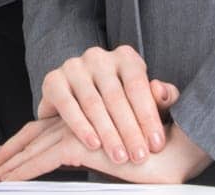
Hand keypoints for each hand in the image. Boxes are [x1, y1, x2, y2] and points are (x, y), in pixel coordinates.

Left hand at [0, 117, 207, 183]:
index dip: (21, 145)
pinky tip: (9, 181)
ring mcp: (76, 130)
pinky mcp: (80, 143)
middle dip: (8, 153)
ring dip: (10, 164)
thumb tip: (72, 158)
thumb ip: (92, 153)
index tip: (2, 159)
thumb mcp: (114, 156)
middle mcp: (75, 123)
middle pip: (31, 136)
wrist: (173, 152)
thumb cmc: (149, 154)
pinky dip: (24, 170)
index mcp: (80, 123)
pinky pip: (43, 160)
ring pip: (32, 148)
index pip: (41, 132)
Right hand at [32, 45, 177, 166]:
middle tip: (139, 156)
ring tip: (119, 156)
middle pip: (116, 96)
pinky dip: (81, 126)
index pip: (138, 85)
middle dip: (129, 130)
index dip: (148, 116)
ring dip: (107, 133)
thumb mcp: (146, 102)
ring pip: (93, 103)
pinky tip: (93, 144)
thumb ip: (161, 99)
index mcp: (125, 57)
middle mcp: (98, 57)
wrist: (80, 106)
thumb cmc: (122, 105)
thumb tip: (162, 91)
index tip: (156, 144)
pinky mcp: (53, 80)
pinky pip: (67, 105)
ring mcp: (73, 66)